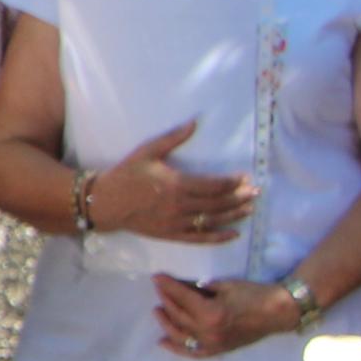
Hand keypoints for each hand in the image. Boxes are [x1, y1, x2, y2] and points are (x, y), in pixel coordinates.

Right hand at [85, 122, 254, 246]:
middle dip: (240, 198)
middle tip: (256, 193)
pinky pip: (200, 238)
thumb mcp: (148, 151)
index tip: (245, 178)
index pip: (214, 185)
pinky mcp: (171, 234)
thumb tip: (195, 122)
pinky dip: (219, 237)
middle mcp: (180, 205)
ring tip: (250, 209)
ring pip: (213, 220)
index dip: (233, 182)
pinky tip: (234, 233)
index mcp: (176, 184)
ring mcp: (177, 222)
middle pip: (218, 203)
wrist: (105, 203)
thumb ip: (173, 138)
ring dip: (235, 215)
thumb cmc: (126, 175)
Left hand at [151, 273, 301, 360]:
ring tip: (158, 311)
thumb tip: (182, 286)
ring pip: (181, 335)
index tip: (157, 277)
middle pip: (178, 315)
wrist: (279, 312)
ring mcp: (213, 344)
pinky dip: (178, 349)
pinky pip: (194, 353)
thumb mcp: (225, 285)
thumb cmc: (255, 294)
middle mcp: (208, 331)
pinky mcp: (219, 350)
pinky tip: (164, 342)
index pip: (181, 297)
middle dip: (166, 299)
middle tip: (159, 289)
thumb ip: (201, 288)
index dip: (167, 286)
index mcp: (210, 313)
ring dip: (166, 322)